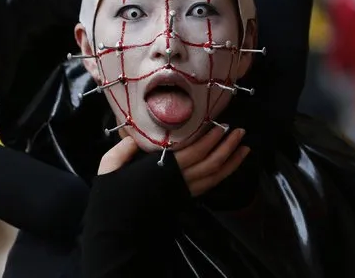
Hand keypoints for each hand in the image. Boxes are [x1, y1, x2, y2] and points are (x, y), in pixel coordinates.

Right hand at [97, 127, 249, 196]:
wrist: (117, 230)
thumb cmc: (112, 197)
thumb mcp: (109, 168)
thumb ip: (122, 150)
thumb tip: (133, 135)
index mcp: (162, 170)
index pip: (193, 153)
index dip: (209, 140)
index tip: (220, 125)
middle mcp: (178, 181)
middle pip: (209, 163)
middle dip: (227, 147)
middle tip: (240, 131)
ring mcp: (183, 192)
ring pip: (214, 177)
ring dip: (231, 161)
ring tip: (245, 148)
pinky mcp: (184, 199)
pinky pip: (209, 186)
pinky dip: (223, 175)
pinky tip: (230, 166)